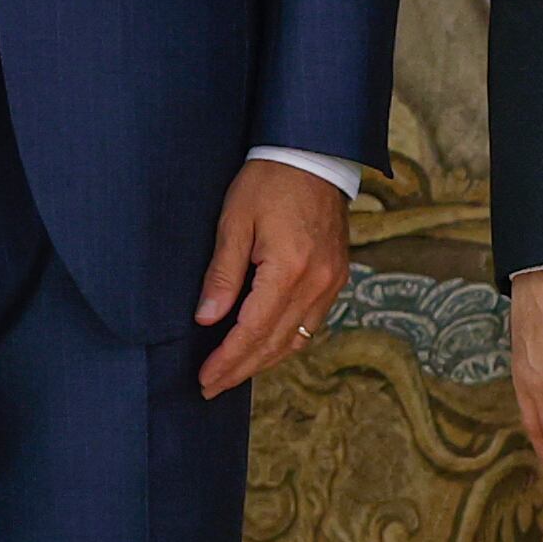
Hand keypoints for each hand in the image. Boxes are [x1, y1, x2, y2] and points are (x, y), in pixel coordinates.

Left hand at [193, 160, 351, 397]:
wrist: (314, 154)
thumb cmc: (268, 181)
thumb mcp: (234, 222)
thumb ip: (222, 275)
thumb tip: (206, 320)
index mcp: (290, 268)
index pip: (253, 330)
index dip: (228, 359)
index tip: (205, 378)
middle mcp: (317, 282)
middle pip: (276, 343)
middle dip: (241, 369)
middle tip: (211, 387)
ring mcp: (332, 282)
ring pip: (297, 339)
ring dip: (264, 361)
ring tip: (232, 374)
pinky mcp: (337, 277)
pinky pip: (311, 323)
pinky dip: (285, 341)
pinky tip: (264, 347)